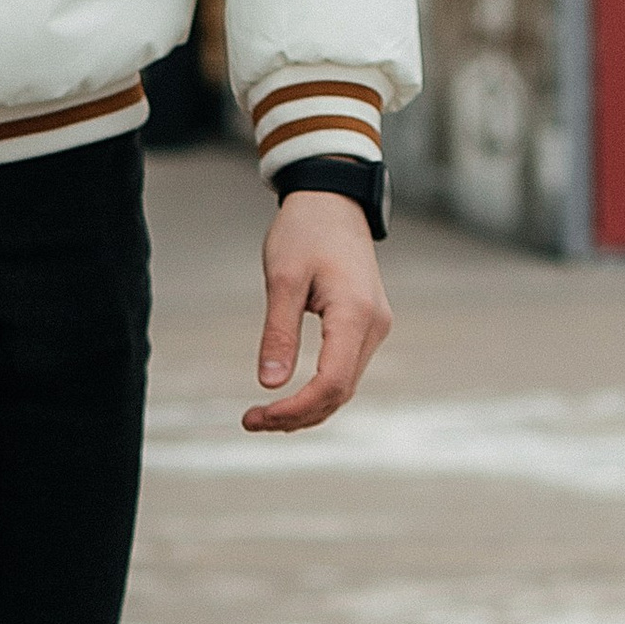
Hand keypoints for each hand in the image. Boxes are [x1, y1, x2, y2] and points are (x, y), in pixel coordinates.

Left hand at [247, 190, 391, 434]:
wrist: (332, 202)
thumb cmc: (304, 232)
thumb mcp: (282, 279)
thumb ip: (278, 332)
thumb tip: (270, 384)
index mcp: (356, 314)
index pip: (332, 383)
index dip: (295, 409)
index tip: (256, 416)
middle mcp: (374, 326)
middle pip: (340, 392)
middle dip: (297, 415)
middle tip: (249, 421)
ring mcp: (374, 327)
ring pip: (345, 386)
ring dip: (307, 408)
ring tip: (263, 416)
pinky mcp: (366, 326)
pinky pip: (345, 370)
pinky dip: (318, 391)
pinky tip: (287, 398)